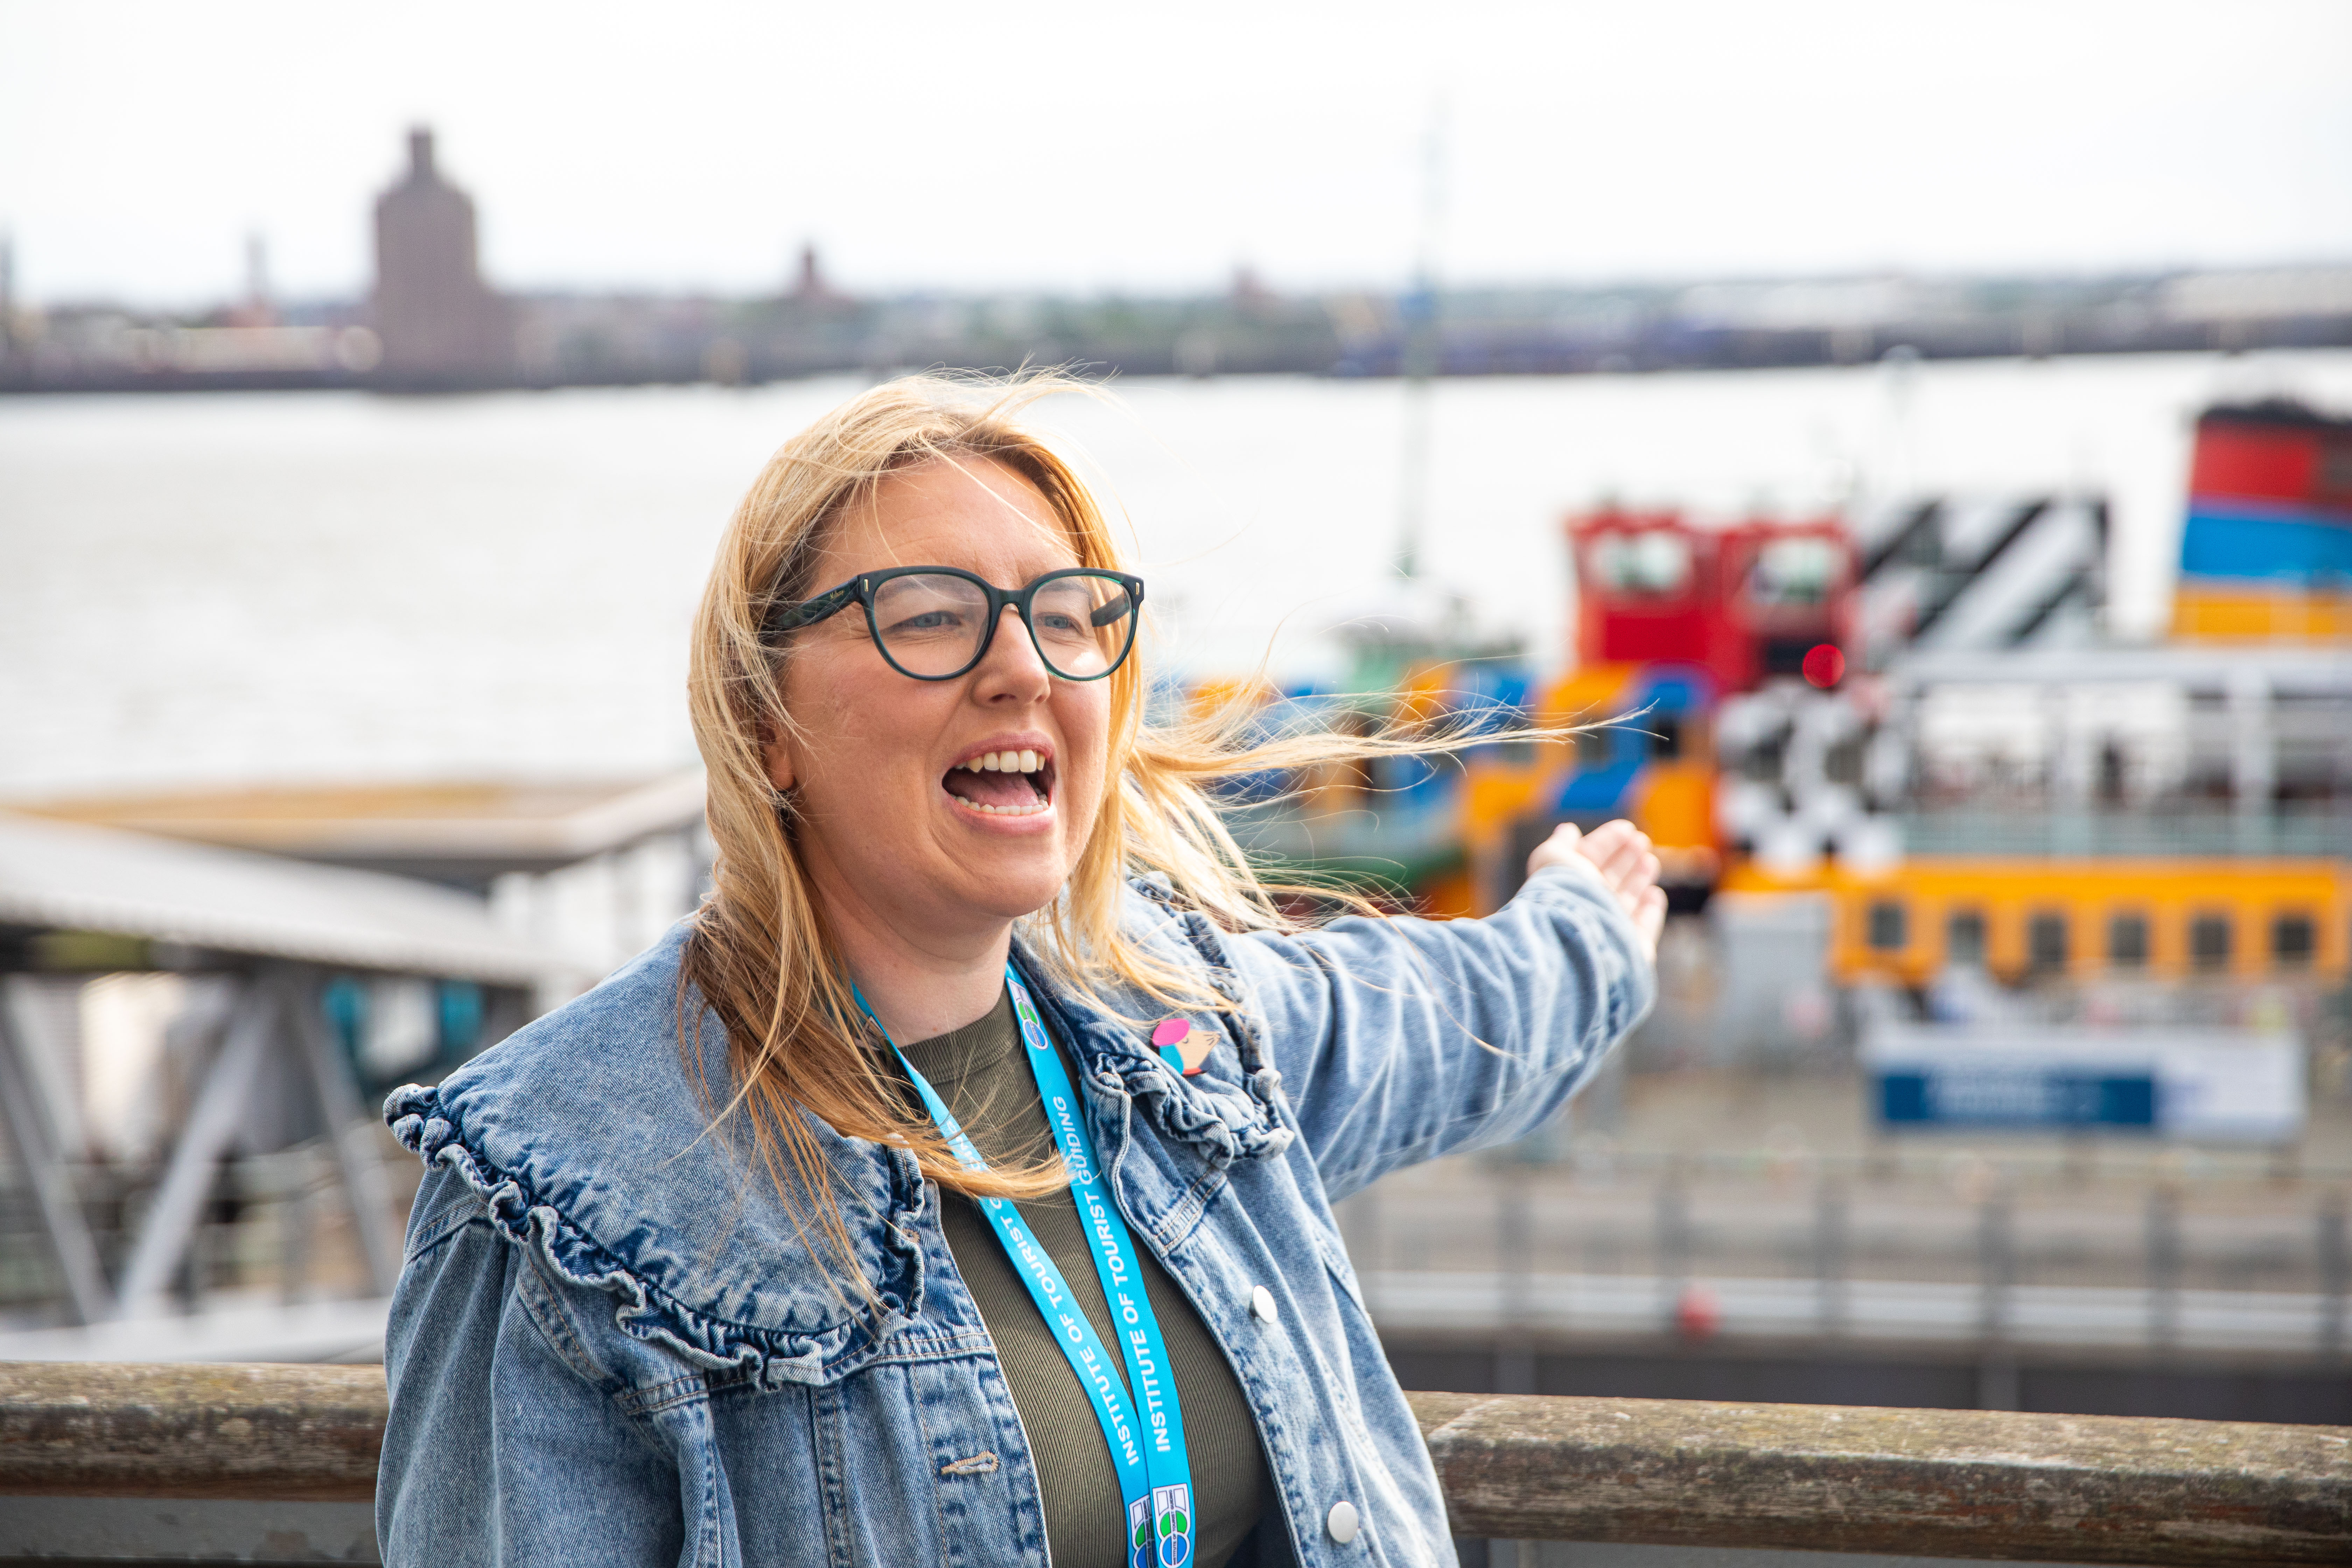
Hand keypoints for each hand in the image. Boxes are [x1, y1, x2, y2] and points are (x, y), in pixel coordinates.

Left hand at [1526, 819, 1664, 962]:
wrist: (1579, 939)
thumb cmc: (1564, 895)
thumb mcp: (1552, 859)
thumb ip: (1560, 844)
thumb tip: (1567, 830)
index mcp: (1568, 885)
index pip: (1589, 859)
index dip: (1607, 842)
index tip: (1626, 827)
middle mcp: (1588, 907)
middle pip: (1609, 879)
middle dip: (1625, 857)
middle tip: (1641, 840)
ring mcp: (1610, 928)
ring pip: (1626, 900)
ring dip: (1638, 878)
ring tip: (1649, 861)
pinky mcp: (1632, 948)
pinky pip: (1644, 927)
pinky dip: (1650, 910)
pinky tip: (1654, 893)